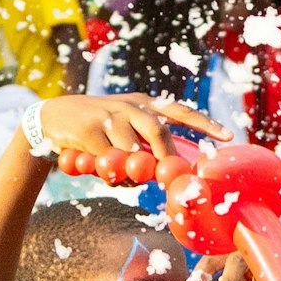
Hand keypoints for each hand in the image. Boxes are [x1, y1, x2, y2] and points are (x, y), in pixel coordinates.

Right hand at [36, 92, 226, 185]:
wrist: (52, 118)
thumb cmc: (98, 129)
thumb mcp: (126, 128)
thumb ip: (147, 146)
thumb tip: (169, 173)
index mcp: (144, 104)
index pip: (180, 111)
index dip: (204, 124)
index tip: (228, 136)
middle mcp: (129, 106)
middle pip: (158, 130)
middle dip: (167, 156)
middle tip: (171, 176)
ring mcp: (108, 116)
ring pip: (132, 150)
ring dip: (132, 170)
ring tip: (124, 176)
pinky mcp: (88, 130)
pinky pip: (108, 159)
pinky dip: (110, 172)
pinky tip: (102, 170)